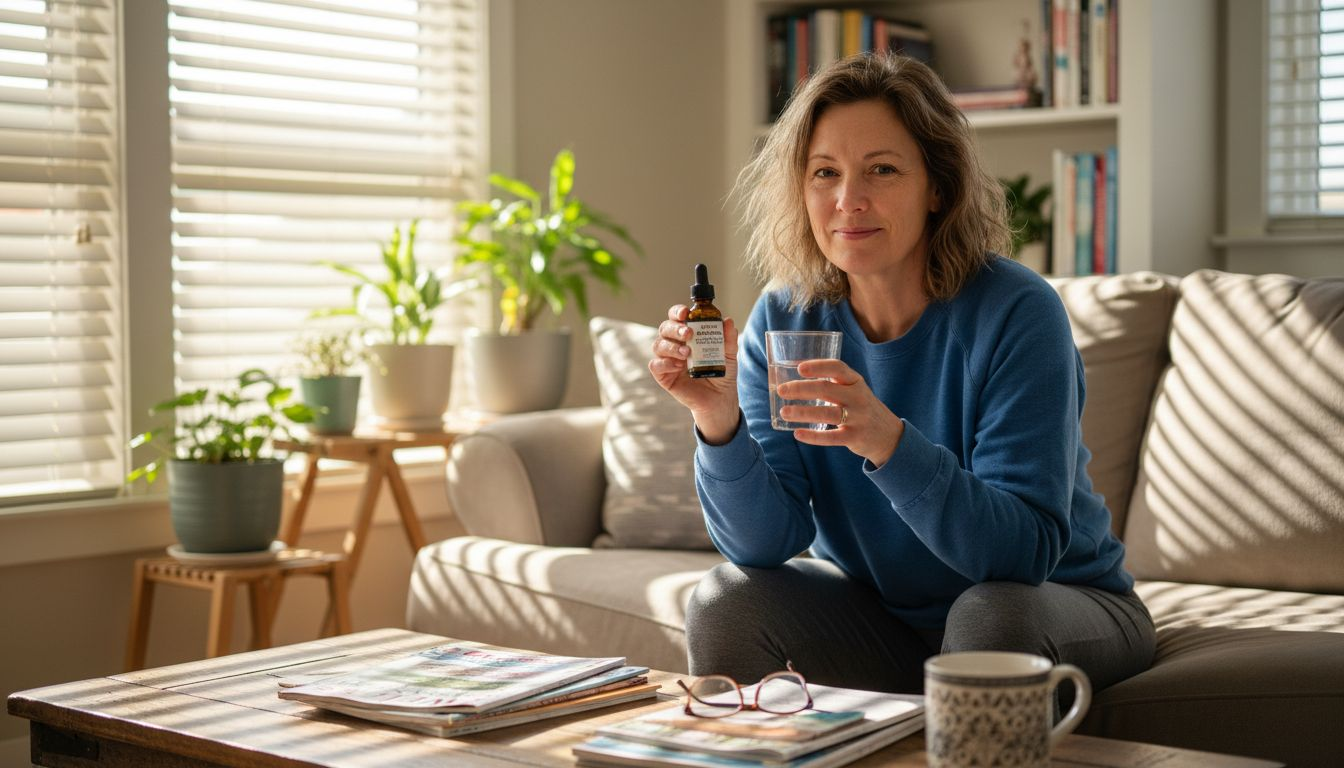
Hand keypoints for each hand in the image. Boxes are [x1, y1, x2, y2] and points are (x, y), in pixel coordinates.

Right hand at [648, 304, 739, 443]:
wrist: (720, 398)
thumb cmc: (722, 372)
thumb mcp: (729, 354)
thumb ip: (728, 338)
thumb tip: (728, 321)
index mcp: (688, 334)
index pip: (677, 317)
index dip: (677, 312)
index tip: (685, 313)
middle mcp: (675, 344)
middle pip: (665, 328)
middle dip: (675, 329)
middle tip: (688, 334)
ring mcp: (668, 359)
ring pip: (658, 345)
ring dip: (671, 347)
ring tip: (687, 354)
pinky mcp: (664, 375)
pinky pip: (656, 365)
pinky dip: (665, 363)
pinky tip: (678, 366)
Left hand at [778, 358, 904, 466]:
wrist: (888, 434)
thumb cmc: (861, 408)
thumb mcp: (854, 390)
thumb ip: (832, 384)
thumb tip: (794, 380)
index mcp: (855, 381)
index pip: (837, 368)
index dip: (818, 367)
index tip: (799, 368)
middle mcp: (858, 397)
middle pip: (826, 389)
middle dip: (801, 389)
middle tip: (781, 390)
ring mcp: (858, 417)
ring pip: (826, 413)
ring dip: (802, 412)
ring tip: (784, 412)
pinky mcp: (855, 437)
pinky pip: (831, 437)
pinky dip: (813, 436)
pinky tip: (797, 433)